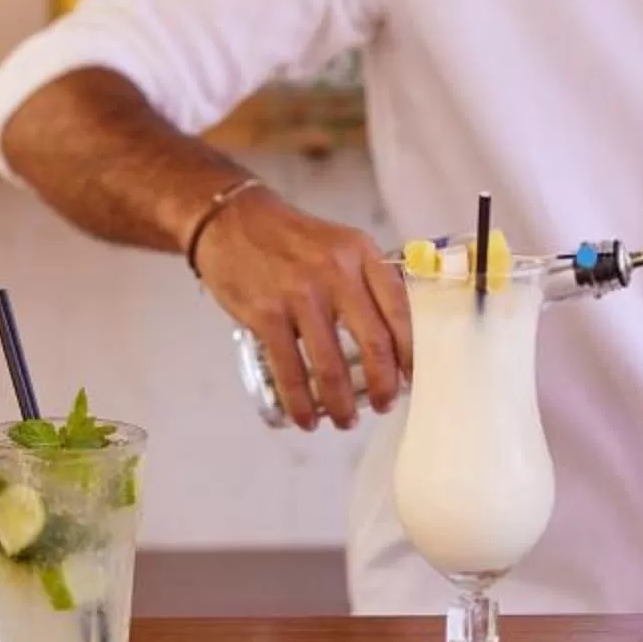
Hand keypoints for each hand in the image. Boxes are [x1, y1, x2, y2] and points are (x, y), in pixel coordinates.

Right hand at [192, 192, 410, 429]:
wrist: (231, 221)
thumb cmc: (290, 237)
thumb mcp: (339, 243)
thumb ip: (366, 279)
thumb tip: (393, 333)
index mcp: (361, 254)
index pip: (399, 309)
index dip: (410, 351)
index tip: (412, 377)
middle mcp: (335, 273)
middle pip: (374, 343)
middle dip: (383, 385)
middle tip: (384, 405)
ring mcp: (299, 295)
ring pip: (331, 366)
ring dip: (342, 404)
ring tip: (344, 420)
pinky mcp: (266, 315)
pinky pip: (289, 371)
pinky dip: (300, 403)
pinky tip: (306, 418)